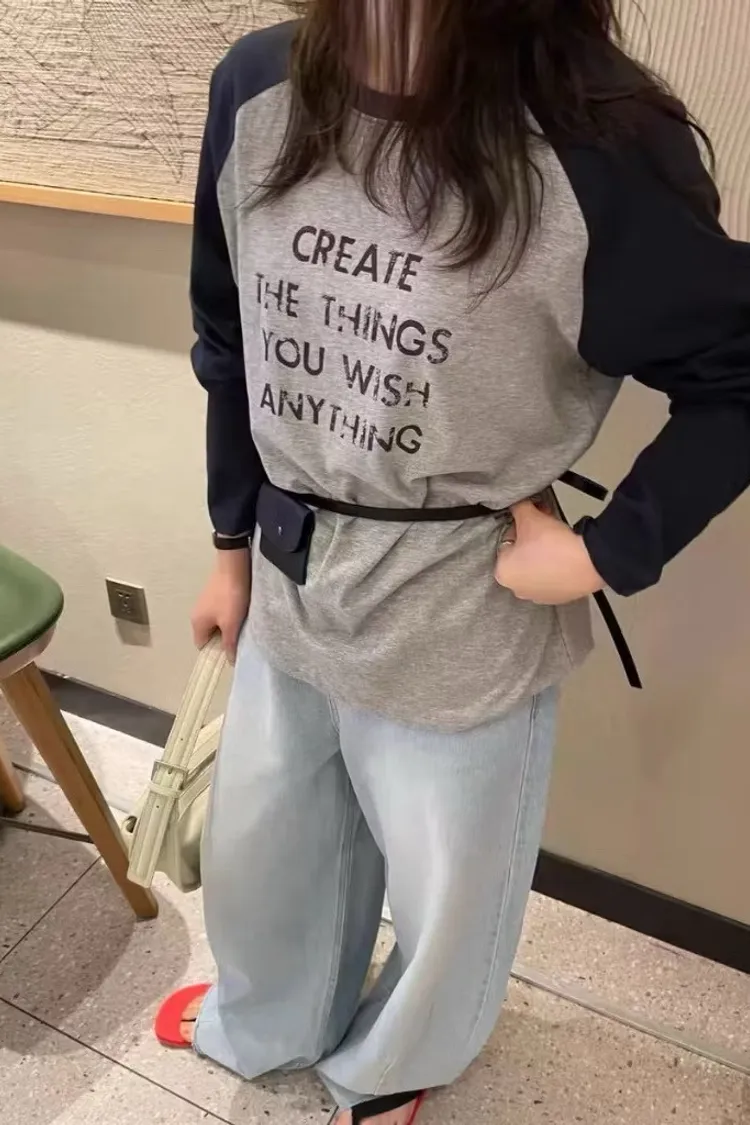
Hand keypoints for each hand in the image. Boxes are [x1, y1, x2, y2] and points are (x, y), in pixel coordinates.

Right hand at [191, 549, 250, 663]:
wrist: (234, 566)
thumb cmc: (230, 598)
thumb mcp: (231, 624)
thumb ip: (229, 643)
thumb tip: (229, 661)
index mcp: (196, 623)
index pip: (202, 645)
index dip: (215, 651)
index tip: (230, 649)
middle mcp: (196, 614)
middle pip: (209, 634)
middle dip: (223, 638)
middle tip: (239, 637)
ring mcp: (204, 603)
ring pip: (215, 622)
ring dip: (227, 625)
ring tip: (241, 623)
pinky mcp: (213, 594)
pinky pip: (219, 611)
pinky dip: (229, 614)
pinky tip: (241, 610)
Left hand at [495, 500, 603, 605]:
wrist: (588, 562)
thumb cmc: (554, 545)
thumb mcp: (529, 517)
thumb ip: (518, 509)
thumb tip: (519, 506)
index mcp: (503, 572)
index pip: (506, 541)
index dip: (520, 525)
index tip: (531, 518)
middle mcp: (517, 589)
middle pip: (521, 555)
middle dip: (531, 538)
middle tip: (545, 525)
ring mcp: (538, 596)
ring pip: (536, 566)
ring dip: (543, 551)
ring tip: (557, 538)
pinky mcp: (558, 598)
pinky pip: (552, 577)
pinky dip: (556, 565)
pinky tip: (565, 553)